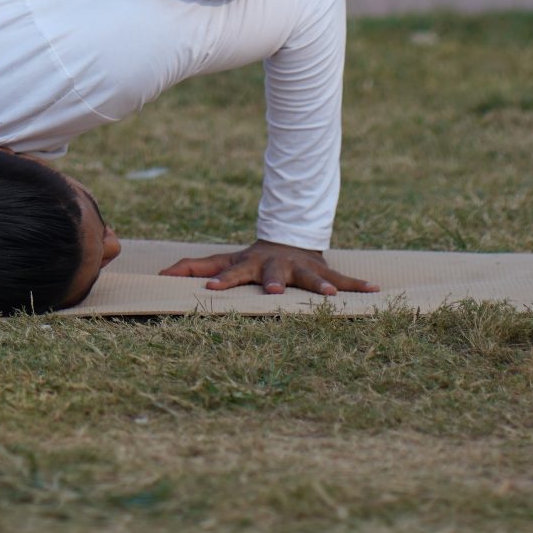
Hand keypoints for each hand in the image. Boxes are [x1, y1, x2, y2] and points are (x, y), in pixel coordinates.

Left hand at [159, 240, 377, 296]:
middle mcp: (275, 265)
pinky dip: (356, 285)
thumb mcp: (224, 260)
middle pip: (271, 273)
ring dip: (319, 285)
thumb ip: (193, 267)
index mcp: (249, 264)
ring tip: (331, 296)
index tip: (210, 288)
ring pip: (310, 277)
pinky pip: (341, 278)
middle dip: (271, 282)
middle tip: (272, 293)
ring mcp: (299, 268)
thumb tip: (159, 274)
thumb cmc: (250, 258)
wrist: (288, 236)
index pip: (231, 271)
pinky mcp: (321, 270)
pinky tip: (373, 291)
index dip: (221, 278)